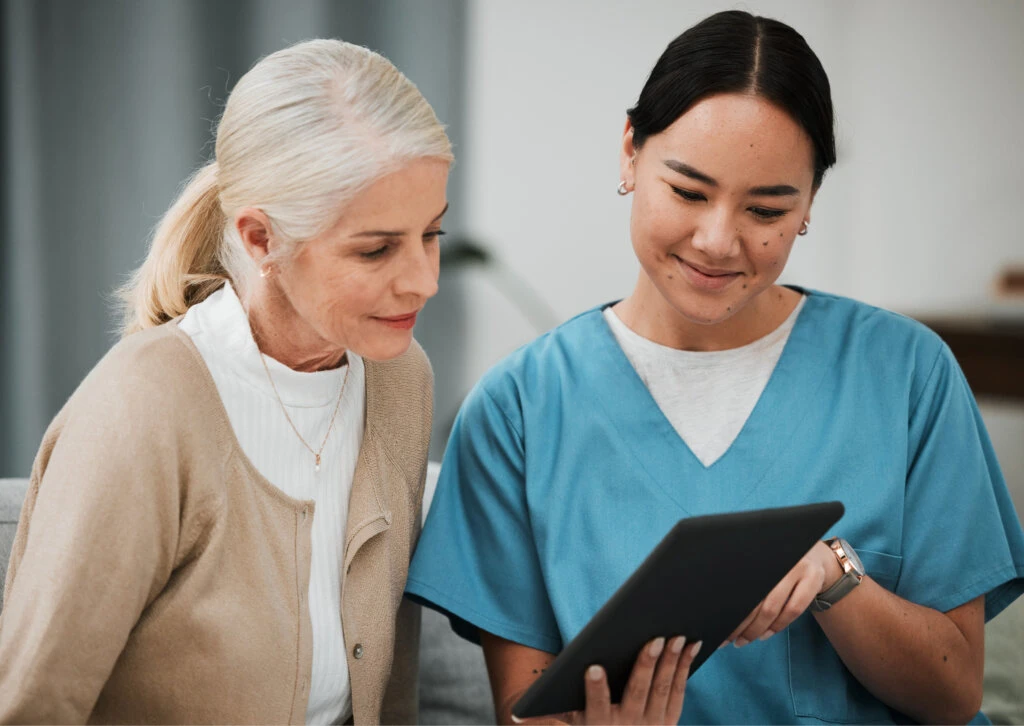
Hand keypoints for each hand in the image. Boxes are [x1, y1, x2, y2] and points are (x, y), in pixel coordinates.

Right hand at [512, 636, 701, 724]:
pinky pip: (678, 692)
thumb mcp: (571, 724)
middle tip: (653, 638)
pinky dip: (685, 668)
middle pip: (637, 694)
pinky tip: (691, 645)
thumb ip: (554, 713)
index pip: (595, 707)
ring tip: (676, 635)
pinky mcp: (669, 722)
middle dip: (645, 665)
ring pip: (662, 691)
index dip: (595, 689)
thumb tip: (519, 717)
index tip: (593, 667)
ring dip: (671, 663)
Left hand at [724, 540, 842, 646]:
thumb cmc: (779, 565)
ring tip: (744, 640)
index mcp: (758, 555)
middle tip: (728, 639)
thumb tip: (720, 606)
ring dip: (756, 629)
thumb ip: (745, 581)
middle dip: (740, 624)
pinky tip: (765, 634)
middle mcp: (777, 558)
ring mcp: (797, 567)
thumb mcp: (761, 566)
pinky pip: (793, 610)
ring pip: (772, 608)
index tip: (718, 625)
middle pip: (754, 599)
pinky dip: (777, 626)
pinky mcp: (813, 578)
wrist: (816, 554)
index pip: (740, 587)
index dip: (728, 609)